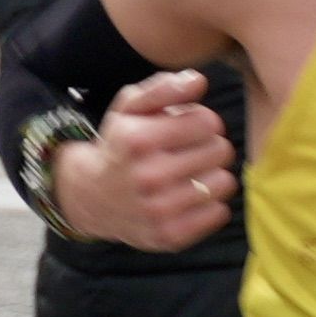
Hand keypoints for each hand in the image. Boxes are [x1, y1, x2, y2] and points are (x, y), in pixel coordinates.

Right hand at [49, 69, 232, 249]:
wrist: (91, 197)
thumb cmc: (120, 145)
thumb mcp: (130, 107)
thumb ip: (163, 87)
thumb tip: (199, 81)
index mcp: (138, 140)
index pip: (208, 122)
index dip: (203, 121)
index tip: (190, 128)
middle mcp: (147, 176)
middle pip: (220, 150)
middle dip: (210, 146)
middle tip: (192, 152)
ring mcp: (159, 210)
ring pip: (224, 182)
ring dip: (213, 175)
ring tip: (192, 174)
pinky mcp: (169, 235)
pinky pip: (219, 213)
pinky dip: (210, 204)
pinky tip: (190, 197)